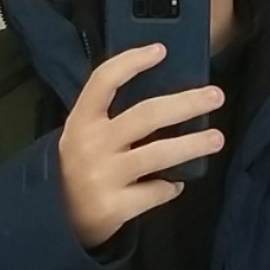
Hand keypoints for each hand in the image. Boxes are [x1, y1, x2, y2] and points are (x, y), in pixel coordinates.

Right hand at [57, 43, 225, 249]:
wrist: (52, 219)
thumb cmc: (76, 168)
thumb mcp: (81, 135)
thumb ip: (109, 116)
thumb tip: (164, 95)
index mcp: (81, 121)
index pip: (104, 81)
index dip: (132, 62)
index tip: (161, 50)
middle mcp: (92, 145)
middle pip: (147, 116)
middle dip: (186, 104)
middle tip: (215, 96)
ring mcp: (103, 176)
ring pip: (159, 154)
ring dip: (193, 145)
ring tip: (216, 138)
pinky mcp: (115, 206)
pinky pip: (155, 191)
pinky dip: (170, 187)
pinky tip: (176, 183)